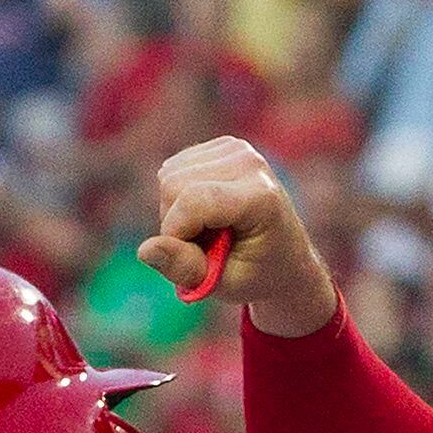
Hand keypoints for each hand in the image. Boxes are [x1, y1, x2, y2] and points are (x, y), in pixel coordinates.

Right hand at [138, 136, 339, 337]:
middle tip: (206, 248)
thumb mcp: (225, 285)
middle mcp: (250, 163)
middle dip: (176, 225)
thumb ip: (185, 269)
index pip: (193, 200)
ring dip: (176, 213)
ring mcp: (237, 149)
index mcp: (261, 197)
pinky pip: (172, 170)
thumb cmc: (257, 276)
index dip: (175, 233)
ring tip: (210, 232)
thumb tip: (145, 251)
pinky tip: (207, 213)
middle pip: (173, 185)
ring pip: (167, 177)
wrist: (287, 258)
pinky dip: (178, 199)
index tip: (190, 261)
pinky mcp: (221, 146)